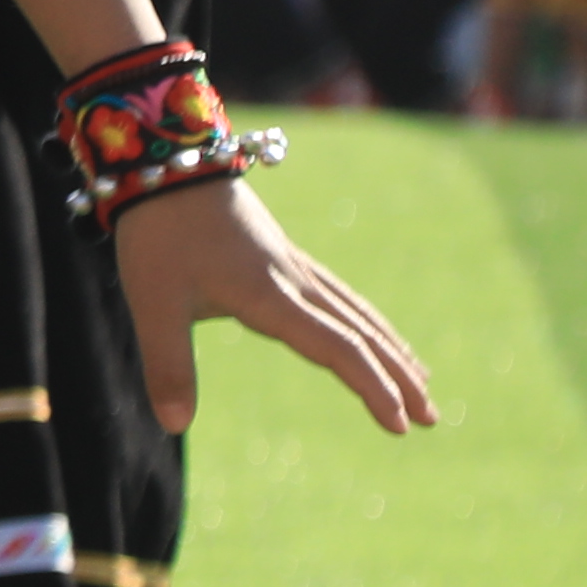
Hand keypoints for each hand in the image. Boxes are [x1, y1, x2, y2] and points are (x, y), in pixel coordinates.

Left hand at [107, 172, 435, 437]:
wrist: (164, 160)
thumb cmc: (156, 234)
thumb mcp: (152, 303)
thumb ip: (167, 365)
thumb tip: (174, 426)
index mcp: (270, 297)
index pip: (337, 348)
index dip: (372, 387)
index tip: (400, 425)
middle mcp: (293, 280)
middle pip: (362, 333)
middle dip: (400, 377)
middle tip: (433, 418)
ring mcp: (292, 263)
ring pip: (357, 311)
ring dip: (392, 348)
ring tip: (424, 381)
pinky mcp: (282, 252)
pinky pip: (341, 293)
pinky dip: (367, 319)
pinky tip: (373, 331)